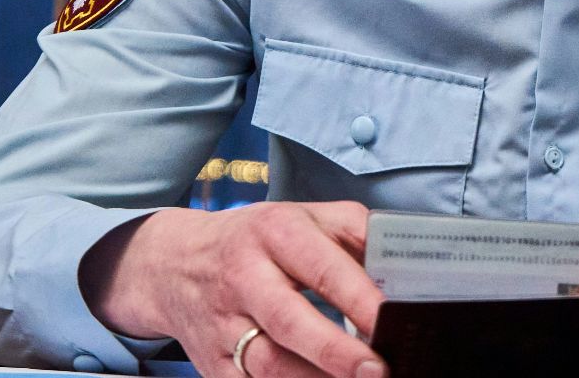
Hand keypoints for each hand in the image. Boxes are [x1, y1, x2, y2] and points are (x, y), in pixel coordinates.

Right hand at [80, 202, 387, 377]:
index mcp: (275, 233)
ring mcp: (223, 325)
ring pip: (267, 365)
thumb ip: (356, 233)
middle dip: (335, 352)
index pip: (322, 268)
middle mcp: (244, 277)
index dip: (360, 298)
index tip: (392, 321)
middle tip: (378, 370)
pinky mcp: (212, 364)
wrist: (174, 263)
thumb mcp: (305, 216)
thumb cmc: (258, 240)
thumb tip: (404, 264)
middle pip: (288, 321)